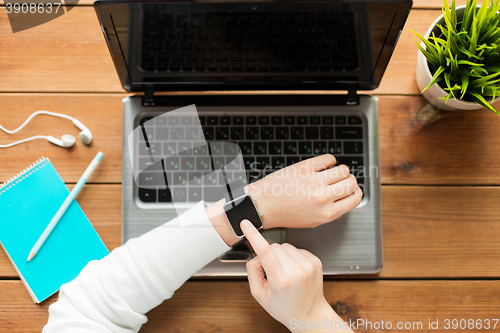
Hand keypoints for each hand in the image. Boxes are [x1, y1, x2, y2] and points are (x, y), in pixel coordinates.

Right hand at [242, 220, 352, 331]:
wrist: (309, 314)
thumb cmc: (284, 307)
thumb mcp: (259, 295)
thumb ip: (252, 271)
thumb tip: (256, 255)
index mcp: (280, 281)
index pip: (264, 251)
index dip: (253, 235)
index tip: (246, 224)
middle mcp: (296, 271)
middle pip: (274, 246)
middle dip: (268, 255)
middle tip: (271, 271)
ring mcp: (308, 265)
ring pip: (285, 245)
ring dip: (281, 255)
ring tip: (284, 271)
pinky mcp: (315, 261)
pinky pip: (296, 248)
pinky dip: (292, 256)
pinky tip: (293, 269)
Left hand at [247, 154, 361, 228]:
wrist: (263, 205)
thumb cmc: (284, 213)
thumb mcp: (312, 221)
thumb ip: (331, 211)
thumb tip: (346, 197)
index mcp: (327, 213)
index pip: (356, 199)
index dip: (356, 192)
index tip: (352, 189)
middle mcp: (323, 198)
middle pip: (352, 182)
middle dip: (349, 180)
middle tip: (341, 180)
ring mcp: (314, 182)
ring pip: (343, 169)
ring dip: (341, 169)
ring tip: (332, 172)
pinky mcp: (304, 168)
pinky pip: (328, 158)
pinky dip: (329, 160)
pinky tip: (324, 164)